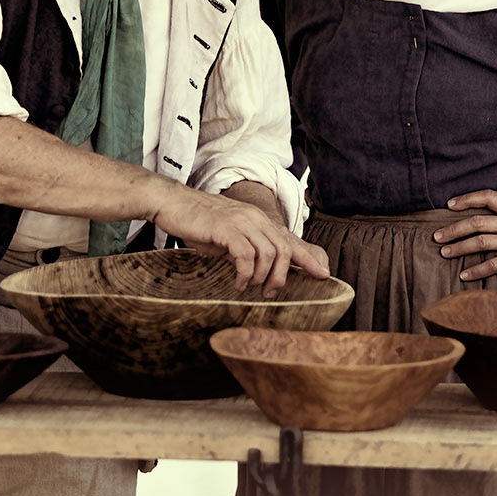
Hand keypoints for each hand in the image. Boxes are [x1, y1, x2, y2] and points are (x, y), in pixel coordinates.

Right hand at [150, 191, 329, 297]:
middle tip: (270, 292)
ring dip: (263, 277)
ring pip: (269, 254)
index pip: (290, 240)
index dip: (309, 259)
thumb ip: (247, 248)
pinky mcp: (226, 228)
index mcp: (257, 219)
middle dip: (282, 276)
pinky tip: (238, 282)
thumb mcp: (229, 235)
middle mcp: (254, 218)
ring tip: (252, 287)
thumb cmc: (198, 222)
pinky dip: (245, 274)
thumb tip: (260, 270)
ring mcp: (241, 221)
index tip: (323, 275)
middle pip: (284, 250)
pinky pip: (246, 256)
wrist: (173, 203)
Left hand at [433, 190, 496, 284]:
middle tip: (436, 237)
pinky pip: (493, 264)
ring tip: (443, 253)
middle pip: (476, 221)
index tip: (450, 205)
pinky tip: (464, 275)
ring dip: (458, 247)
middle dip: (453, 228)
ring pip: (480, 241)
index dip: (467, 199)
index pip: (488, 197)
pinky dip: (476, 269)